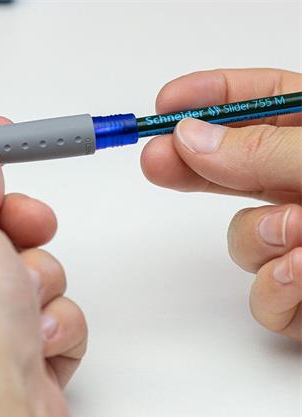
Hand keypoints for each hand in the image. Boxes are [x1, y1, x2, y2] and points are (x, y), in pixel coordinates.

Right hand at [141, 68, 300, 339]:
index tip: (168, 101)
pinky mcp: (299, 296)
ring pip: (241, 240)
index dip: (212, 96)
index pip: (265, 103)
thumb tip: (191, 139)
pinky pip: (260, 296)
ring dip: (262, 240)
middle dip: (192, 164)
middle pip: (233, 167)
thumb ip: (266, 151)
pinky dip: (275, 290)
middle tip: (152, 156)